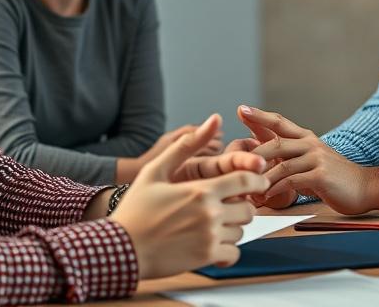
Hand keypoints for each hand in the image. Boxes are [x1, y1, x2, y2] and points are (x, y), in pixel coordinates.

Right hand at [110, 113, 268, 279]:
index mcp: (201, 190)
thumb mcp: (156, 170)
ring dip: (232, 227)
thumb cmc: (136, 208)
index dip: (257, 180)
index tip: (258, 182)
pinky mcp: (205, 258)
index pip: (246, 181)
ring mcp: (209, 237)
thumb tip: (215, 120)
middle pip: (248, 208)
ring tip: (213, 224)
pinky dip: (228, 250)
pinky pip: (233, 253)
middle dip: (242, 205)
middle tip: (229, 205)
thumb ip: (187, 145)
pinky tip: (213, 243)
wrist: (120, 248)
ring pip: (241, 231)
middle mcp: (210, 214)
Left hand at [237, 105, 378, 214]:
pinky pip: (291, 181)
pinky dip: (276, 189)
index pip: (280, 122)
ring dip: (262, 178)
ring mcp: (316, 158)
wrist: (364, 187)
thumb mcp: (312, 162)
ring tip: (248, 189)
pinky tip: (266, 197)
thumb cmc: (334, 178)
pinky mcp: (321, 175)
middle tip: (234, 161)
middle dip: (253, 151)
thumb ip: (292, 158)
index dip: (260, 115)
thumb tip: (267, 159)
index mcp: (306, 138)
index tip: (241, 108)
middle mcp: (310, 144)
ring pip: (281, 164)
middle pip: (275, 143)